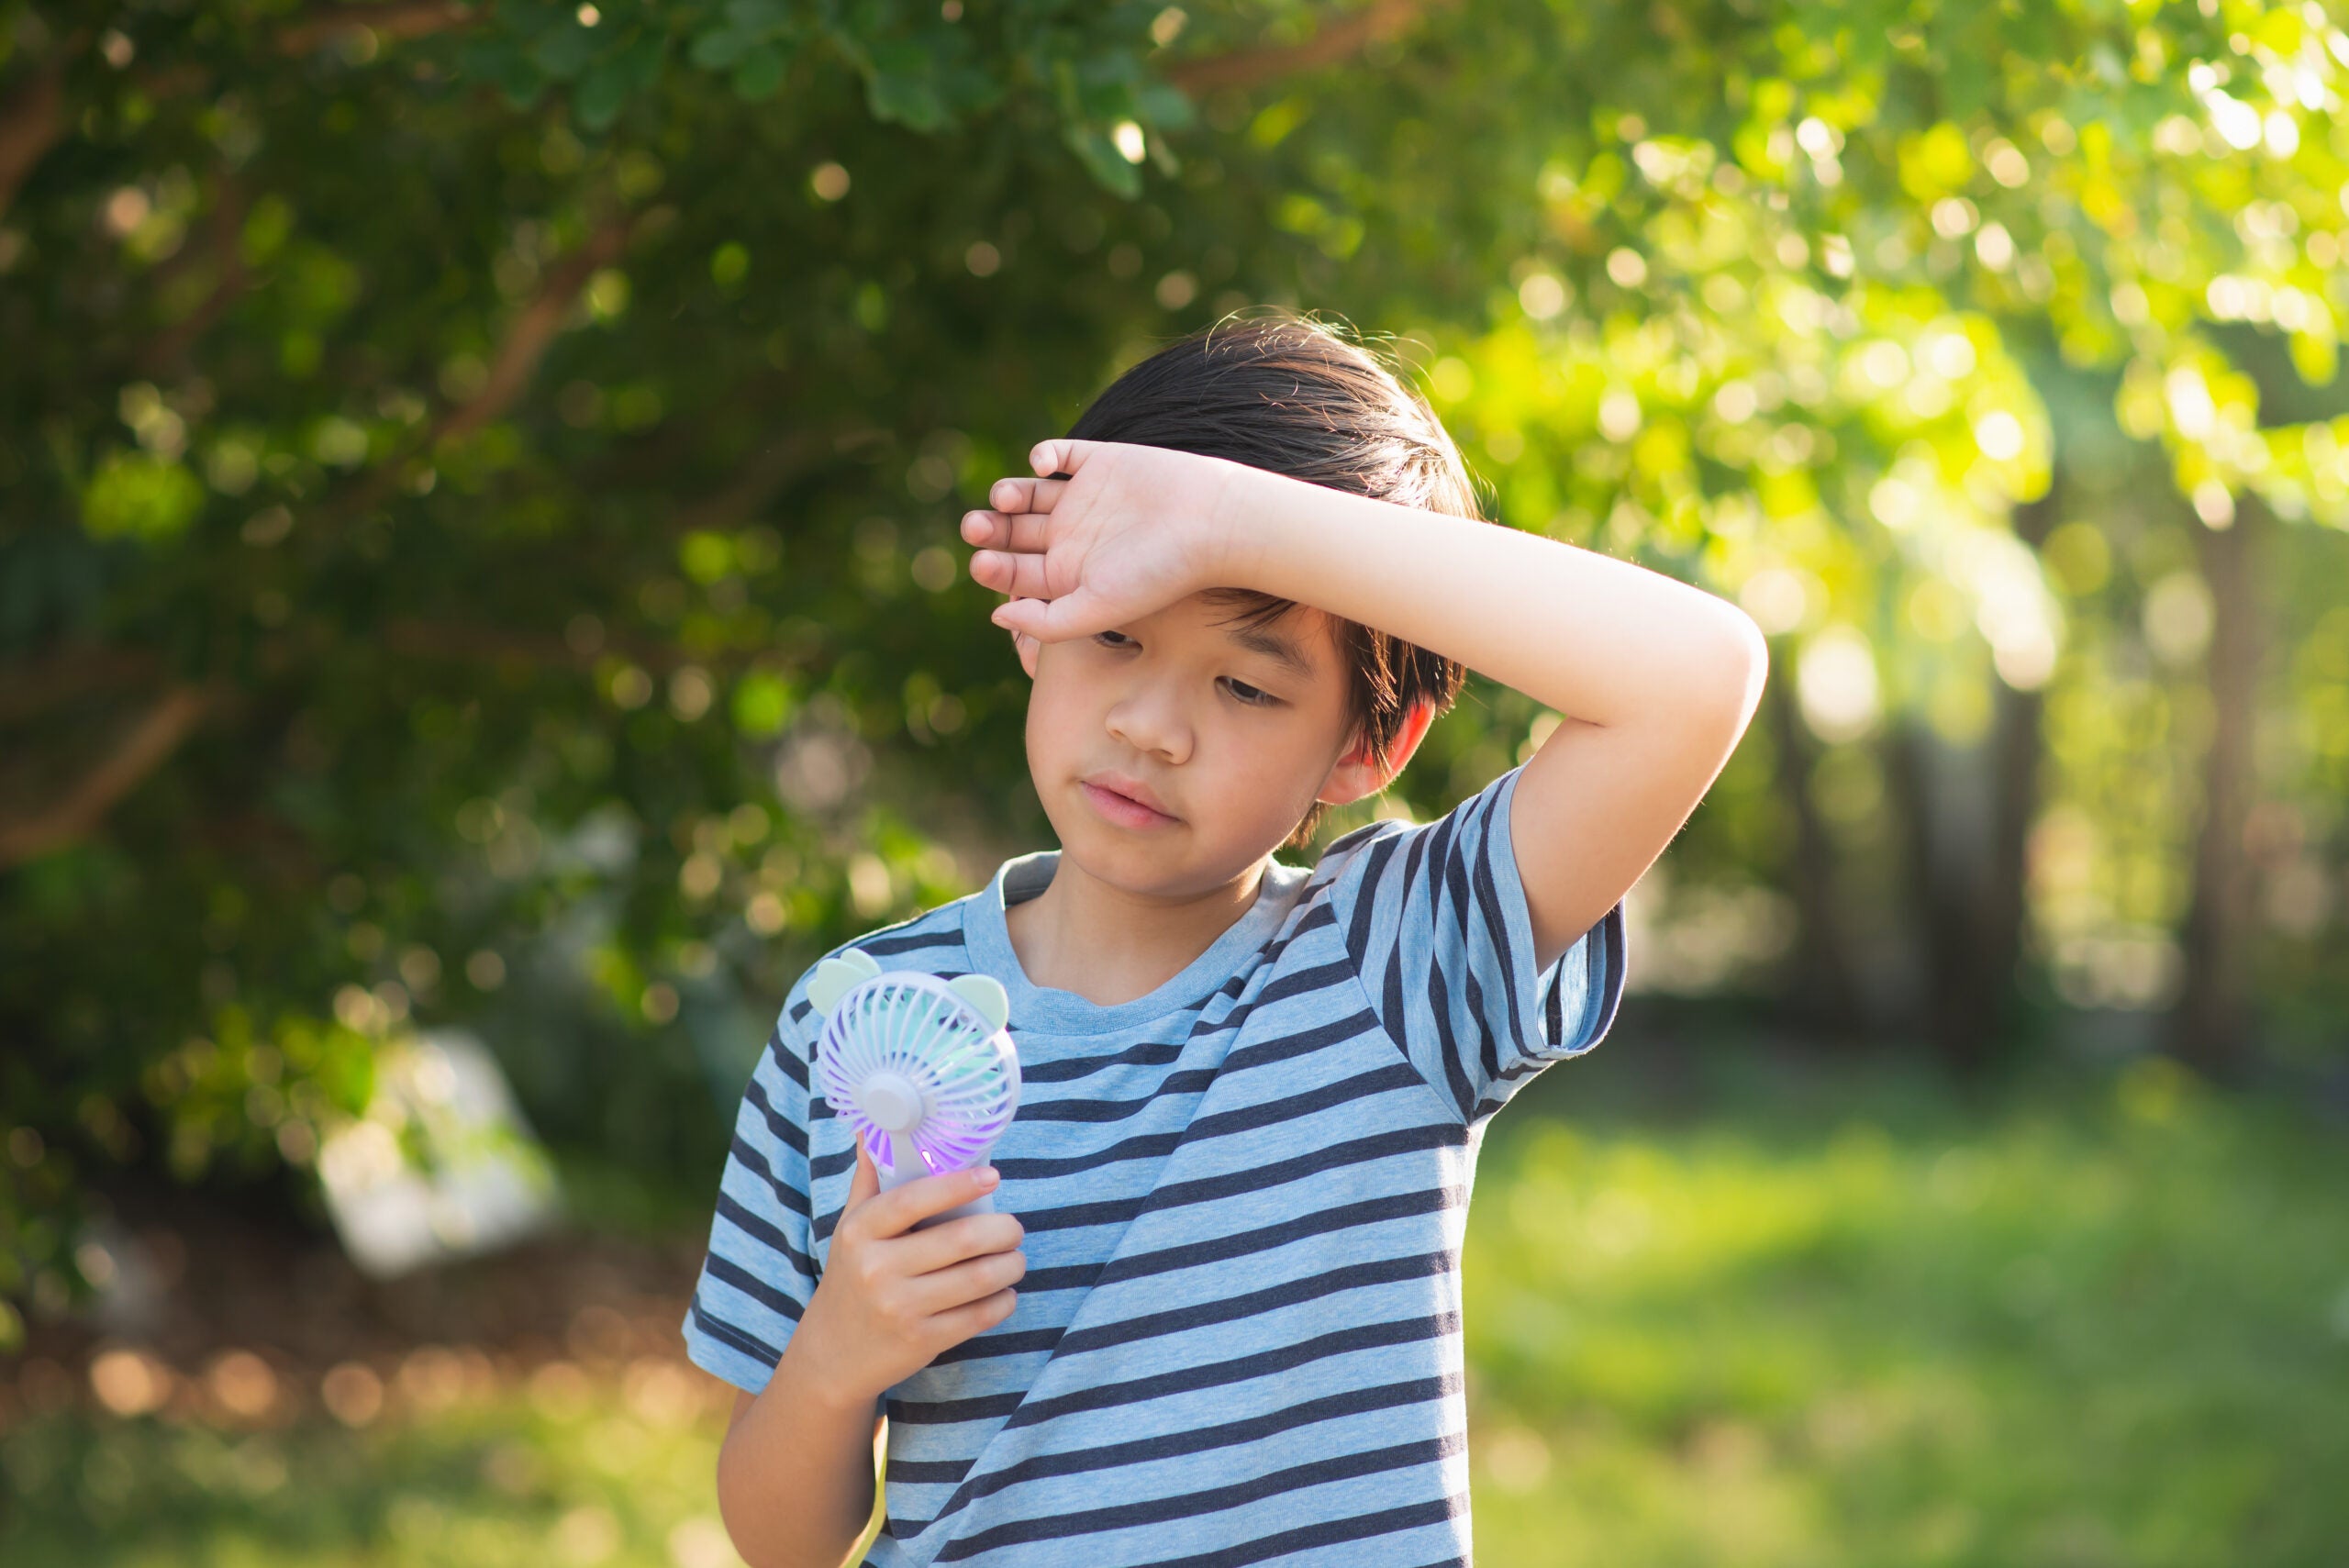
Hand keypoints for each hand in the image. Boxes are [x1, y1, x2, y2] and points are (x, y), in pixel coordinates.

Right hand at [789, 1132, 1025, 1410]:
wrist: (831, 1353)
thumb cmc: (851, 1276)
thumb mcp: (850, 1228)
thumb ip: (870, 1180)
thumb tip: (873, 1127)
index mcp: (860, 1232)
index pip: (913, 1199)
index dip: (957, 1185)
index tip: (992, 1177)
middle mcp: (876, 1269)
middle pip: (959, 1240)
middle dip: (1002, 1230)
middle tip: (1014, 1227)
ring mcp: (899, 1308)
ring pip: (977, 1279)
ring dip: (1010, 1265)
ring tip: (1016, 1257)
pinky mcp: (921, 1341)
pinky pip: (979, 1316)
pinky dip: (1003, 1300)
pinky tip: (1004, 1291)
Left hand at [961, 438, 1257, 642]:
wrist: (1212, 524)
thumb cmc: (1159, 574)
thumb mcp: (1096, 609)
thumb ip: (1046, 623)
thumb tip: (996, 617)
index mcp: (1070, 576)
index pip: (1015, 574)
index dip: (991, 567)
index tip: (983, 562)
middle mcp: (1074, 538)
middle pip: (1013, 533)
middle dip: (988, 530)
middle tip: (976, 527)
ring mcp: (1086, 499)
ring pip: (1027, 494)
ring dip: (1007, 493)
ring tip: (1008, 498)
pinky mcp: (1101, 462)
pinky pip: (1059, 455)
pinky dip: (1043, 455)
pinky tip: (1043, 466)